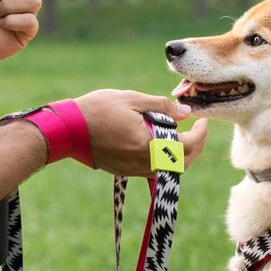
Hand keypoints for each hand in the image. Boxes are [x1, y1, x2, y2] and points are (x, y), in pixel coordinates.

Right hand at [73, 89, 209, 175]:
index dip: (200, 134)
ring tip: (179, 133)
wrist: (67, 129)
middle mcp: (142, 162)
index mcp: (148, 145)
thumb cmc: (97, 109)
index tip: (202, 120)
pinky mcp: (124, 171)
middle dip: (194, 147)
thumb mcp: (132, 99)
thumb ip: (162, 106)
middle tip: (197, 129)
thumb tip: (186, 112)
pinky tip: (159, 141)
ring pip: (167, 169)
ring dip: (179, 154)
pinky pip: (151, 169)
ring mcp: (132, 169)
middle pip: (181, 163)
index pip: (186, 146)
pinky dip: (162, 158)